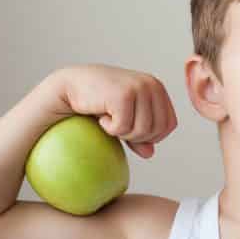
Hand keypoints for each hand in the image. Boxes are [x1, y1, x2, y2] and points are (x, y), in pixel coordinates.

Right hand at [51, 63, 177, 158]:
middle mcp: (151, 85)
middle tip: (118, 125)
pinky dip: (110, 129)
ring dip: (123, 133)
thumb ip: (140, 133)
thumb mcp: (125, 116)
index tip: (131, 129)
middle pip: (157, 130)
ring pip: (142, 131)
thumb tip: (150, 153)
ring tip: (109, 119)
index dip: (152, 136)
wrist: (70, 86)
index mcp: (157, 87)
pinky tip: (101, 116)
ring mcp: (139, 88)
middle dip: (137, 136)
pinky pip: (123, 128)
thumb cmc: (99, 100)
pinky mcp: (123, 95)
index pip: (169, 124)